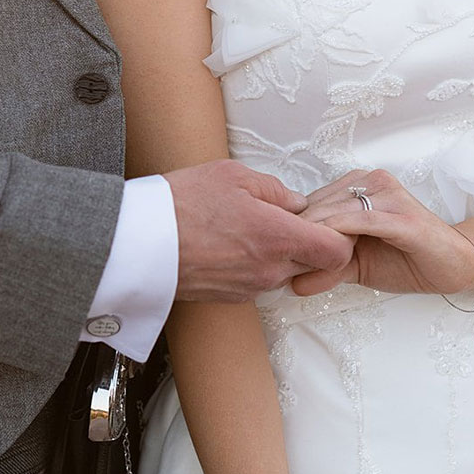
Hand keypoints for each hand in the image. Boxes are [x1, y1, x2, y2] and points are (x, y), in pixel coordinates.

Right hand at [164, 161, 353, 303]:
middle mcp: (270, 270)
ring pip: (285, 271)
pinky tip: (230, 242)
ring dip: (278, 253)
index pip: (336, 252)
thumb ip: (275, 190)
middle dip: (308, 242)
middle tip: (284, 217)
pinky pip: (259, 280)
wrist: (135, 244)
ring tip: (248, 227)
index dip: (338, 235)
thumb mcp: (233, 176)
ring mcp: (250, 287)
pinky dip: (254, 264)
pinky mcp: (231, 297)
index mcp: (278, 237)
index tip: (325, 219)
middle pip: (313, 263)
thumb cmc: (180, 205)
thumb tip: (295, 204)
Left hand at [288, 168, 473, 298]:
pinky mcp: (403, 217)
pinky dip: (338, 237)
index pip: (312, 202)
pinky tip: (323, 253)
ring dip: (312, 237)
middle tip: (276, 261)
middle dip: (297, 234)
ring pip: (336, 211)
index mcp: (358, 186)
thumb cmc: (405, 260)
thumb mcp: (355, 266)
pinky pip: (361, 222)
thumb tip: (289, 284)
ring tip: (294, 262)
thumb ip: (325, 268)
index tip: (271, 252)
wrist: (454, 266)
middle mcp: (372, 182)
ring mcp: (389, 196)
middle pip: (319, 205)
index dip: (290, 228)